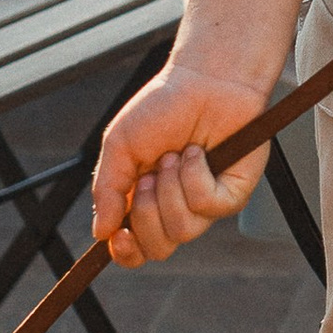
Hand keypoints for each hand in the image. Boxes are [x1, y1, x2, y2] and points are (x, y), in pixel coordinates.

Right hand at [93, 58, 275, 265]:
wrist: (204, 80)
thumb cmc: (164, 106)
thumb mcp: (120, 145)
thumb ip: (107, 189)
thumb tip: (100, 232)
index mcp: (144, 200)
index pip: (135, 247)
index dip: (126, 251)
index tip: (119, 236)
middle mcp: (175, 207)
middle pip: (158, 248)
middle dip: (146, 213)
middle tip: (148, 176)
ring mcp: (205, 203)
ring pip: (183, 230)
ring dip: (170, 190)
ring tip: (174, 156)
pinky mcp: (232, 193)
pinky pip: (209, 207)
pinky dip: (195, 178)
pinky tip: (197, 153)